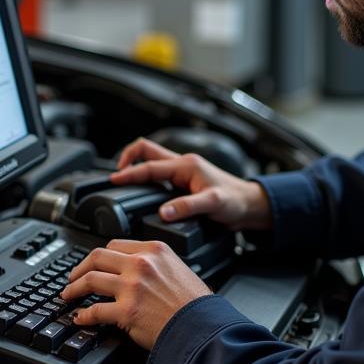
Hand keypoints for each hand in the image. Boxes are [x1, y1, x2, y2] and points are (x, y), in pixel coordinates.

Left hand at [61, 240, 209, 349]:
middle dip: (79, 268)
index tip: (92, 264)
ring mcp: (132, 286)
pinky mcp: (126, 311)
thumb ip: (156, 264)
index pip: (115, 245)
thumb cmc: (194, 304)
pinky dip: (83, 315)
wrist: (201, 326)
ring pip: (90, 279)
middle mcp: (141, 264)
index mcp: (154, 250)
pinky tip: (80, 318)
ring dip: (74, 288)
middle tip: (72, 278)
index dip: (99, 256)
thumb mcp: (178, 269)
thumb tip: (135, 272)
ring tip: (68, 296)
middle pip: (97, 257)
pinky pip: (94, 311)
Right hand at [110, 137, 271, 231]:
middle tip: (116, 175)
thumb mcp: (212, 204)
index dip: (130, 173)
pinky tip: (143, 190)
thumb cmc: (236, 201)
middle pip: (148, 150)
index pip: (150, 165)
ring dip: (138, 166)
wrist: (249, 205)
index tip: (114, 180)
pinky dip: (147, 177)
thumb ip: (186, 207)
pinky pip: (160, 173)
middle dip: (129, 158)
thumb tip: (163, 212)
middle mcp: (183, 164)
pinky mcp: (185, 182)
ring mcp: (183, 172)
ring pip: (153, 160)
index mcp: (186, 165)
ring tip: (124, 181)